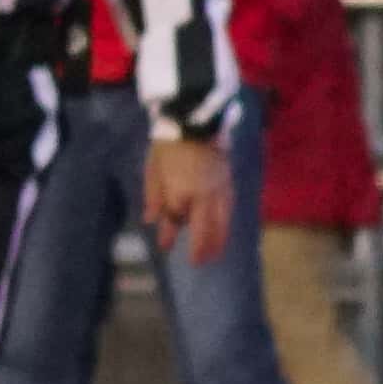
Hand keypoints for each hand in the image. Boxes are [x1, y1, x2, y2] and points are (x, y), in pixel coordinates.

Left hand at [143, 126, 234, 267]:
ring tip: (214, 255)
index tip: (164, 247)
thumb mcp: (153, 169)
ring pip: (222, 223)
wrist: (196, 121)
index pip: (175, 220)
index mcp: (181, 193)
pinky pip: (230, 210)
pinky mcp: (230, 183)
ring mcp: (219, 191)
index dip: (168, 235)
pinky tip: (225, 229)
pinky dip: (227, 224)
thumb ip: (153, 196)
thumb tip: (151, 220)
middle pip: (204, 229)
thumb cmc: (169, 144)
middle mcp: (203, 197)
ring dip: (218, 241)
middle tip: (198, 262)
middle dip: (201, 248)